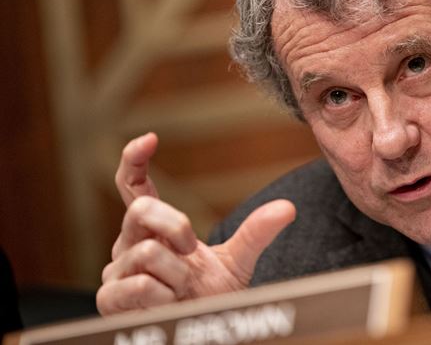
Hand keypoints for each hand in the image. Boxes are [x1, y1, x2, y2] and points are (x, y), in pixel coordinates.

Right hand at [96, 133, 295, 314]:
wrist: (200, 333)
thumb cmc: (209, 297)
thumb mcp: (236, 262)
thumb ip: (256, 233)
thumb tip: (288, 207)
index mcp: (153, 228)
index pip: (133, 186)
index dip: (134, 160)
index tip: (150, 139)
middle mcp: (129, 243)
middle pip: (143, 208)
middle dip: (177, 224)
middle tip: (193, 249)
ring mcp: (116, 271)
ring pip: (147, 252)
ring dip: (177, 274)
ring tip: (182, 289)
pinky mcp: (110, 299)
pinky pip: (139, 283)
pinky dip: (164, 295)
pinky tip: (168, 304)